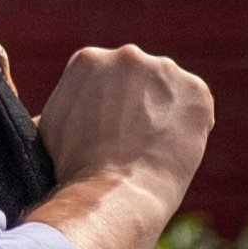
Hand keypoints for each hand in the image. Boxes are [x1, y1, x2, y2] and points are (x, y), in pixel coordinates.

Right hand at [35, 41, 218, 207]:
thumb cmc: (73, 168)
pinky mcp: (196, 92)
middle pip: (139, 79)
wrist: (113, 193)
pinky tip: (174, 150)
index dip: (110, 106)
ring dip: (165, 113)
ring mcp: (166, 70)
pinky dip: (191, 127)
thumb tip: (65, 104)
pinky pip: (196, 108)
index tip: (110, 130)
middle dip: (138, 104)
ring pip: (169, 91)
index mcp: (89, 59)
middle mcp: (128, 55)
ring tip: (153, 149)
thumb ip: (64, 104)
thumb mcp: (50, 126)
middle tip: (134, 141)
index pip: (106, 77)